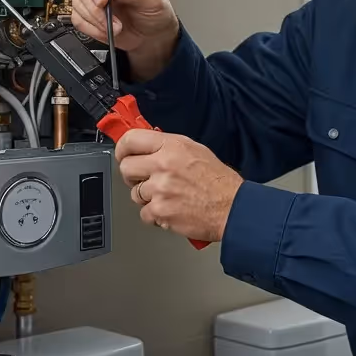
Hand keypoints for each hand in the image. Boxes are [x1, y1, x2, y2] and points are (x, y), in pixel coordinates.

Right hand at [72, 0, 179, 78]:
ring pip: (78, 2)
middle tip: (109, 17)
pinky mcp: (89, 13)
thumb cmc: (155, 11)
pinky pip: (78, 18)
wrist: (153, 35)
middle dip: (94, 5)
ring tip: (116, 26)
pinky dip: (91, 28)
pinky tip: (106, 30)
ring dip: (96, 19)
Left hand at [115, 129, 243, 242]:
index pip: (131, 140)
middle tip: (144, 179)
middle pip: (126, 167)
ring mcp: (160, 189)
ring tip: (167, 197)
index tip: (122, 154)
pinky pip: (144, 214)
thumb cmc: (219, 182)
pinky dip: (155, 215)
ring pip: (134, 193)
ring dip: (147, 198)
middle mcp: (163, 165)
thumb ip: (169, 147)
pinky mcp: (160, 211)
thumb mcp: (196, 150)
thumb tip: (148, 147)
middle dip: (133, 176)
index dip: (122, 148)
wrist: (233, 207)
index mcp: (172, 146)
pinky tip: (171, 209)